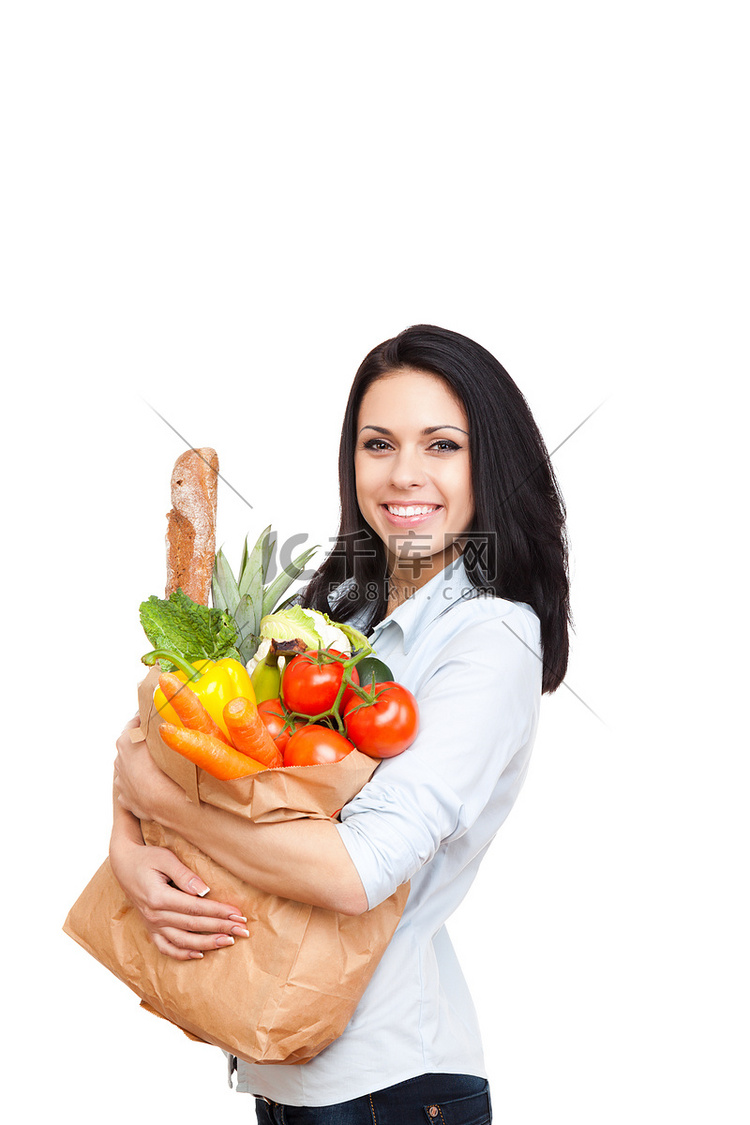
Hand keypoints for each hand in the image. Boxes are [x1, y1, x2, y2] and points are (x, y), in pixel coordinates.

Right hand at [109, 835, 250, 960]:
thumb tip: (204, 891)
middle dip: (221, 928)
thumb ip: (184, 875)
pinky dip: (182, 954)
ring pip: (182, 941)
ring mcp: (152, 925)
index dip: (218, 912)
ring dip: (207, 943)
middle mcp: (155, 915)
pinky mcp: (150, 929)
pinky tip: (200, 955)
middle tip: (243, 929)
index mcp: (159, 897)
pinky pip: (166, 948)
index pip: (195, 908)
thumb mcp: (165, 858)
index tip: (238, 914)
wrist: (124, 865)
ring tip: (228, 942)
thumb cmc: (147, 858)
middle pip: (193, 926)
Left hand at [113, 716, 176, 821]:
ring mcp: (121, 781)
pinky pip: (132, 790)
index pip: (132, 724)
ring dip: (138, 767)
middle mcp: (119, 761)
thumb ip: (162, 729)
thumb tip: (166, 722)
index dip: (143, 719)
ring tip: (155, 768)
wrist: (163, 801)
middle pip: (129, 748)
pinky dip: (139, 787)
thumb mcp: (165, 739)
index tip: (152, 717)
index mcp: (125, 743)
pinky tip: (151, 788)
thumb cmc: (166, 767)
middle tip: (157, 744)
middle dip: (140, 745)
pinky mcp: (126, 799)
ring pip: (128, 770)